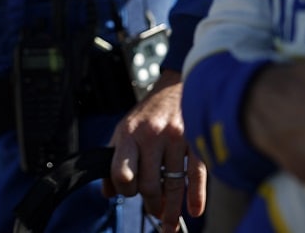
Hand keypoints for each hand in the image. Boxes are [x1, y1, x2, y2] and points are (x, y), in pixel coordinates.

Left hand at [102, 71, 204, 225]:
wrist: (176, 86)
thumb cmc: (148, 113)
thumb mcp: (124, 130)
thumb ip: (114, 160)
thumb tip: (107, 193)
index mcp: (129, 134)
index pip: (121, 172)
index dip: (125, 189)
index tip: (130, 193)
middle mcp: (151, 136)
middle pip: (148, 184)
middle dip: (150, 204)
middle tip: (153, 210)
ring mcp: (175, 138)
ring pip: (172, 185)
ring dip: (170, 211)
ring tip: (168, 225)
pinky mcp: (195, 140)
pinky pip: (197, 174)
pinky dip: (196, 196)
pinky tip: (194, 211)